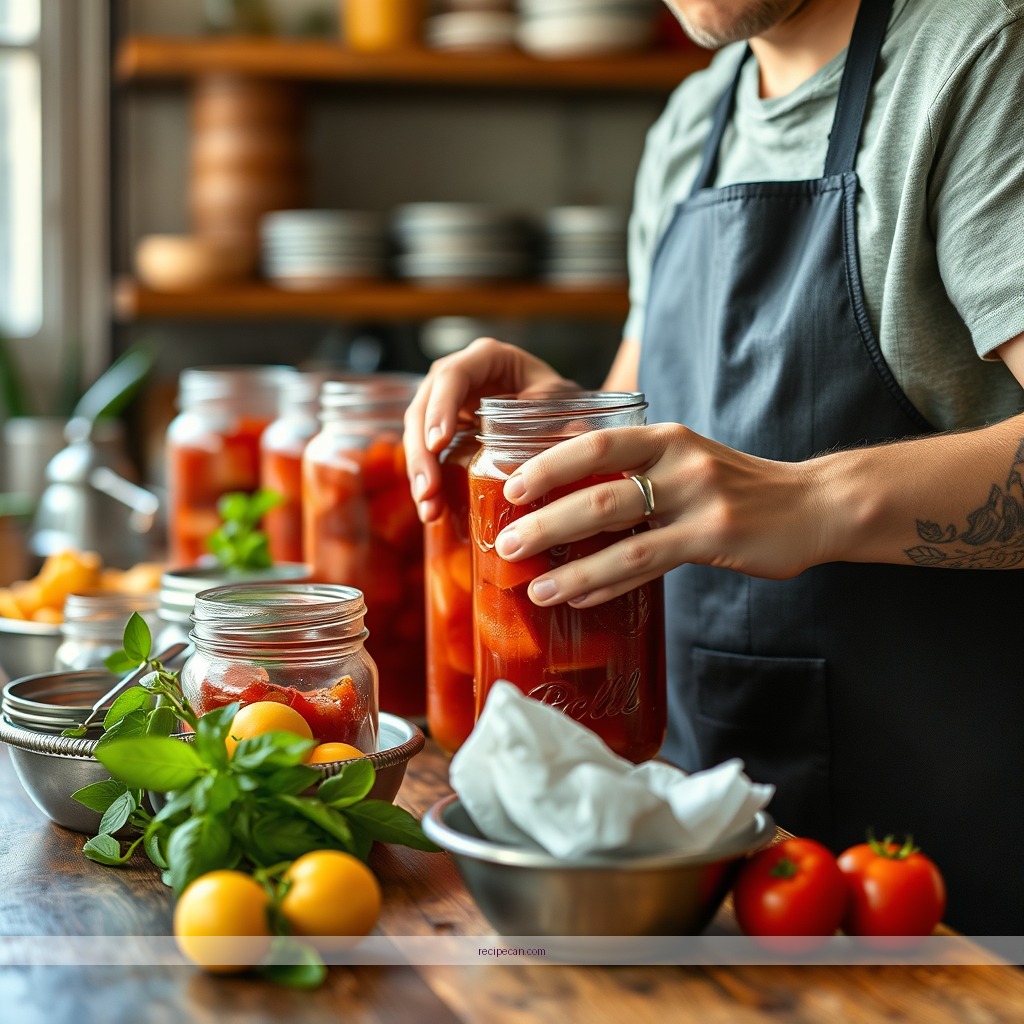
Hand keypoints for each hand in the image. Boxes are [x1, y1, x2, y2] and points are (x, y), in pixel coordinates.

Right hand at [403, 337, 576, 521]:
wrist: (558, 409)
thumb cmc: (557, 395)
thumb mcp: (559, 398)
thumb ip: (554, 415)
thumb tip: (560, 448)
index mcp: (486, 357)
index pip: (452, 376)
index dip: (441, 408)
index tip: (438, 443)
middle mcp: (458, 377)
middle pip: (424, 408)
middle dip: (422, 452)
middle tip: (428, 489)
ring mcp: (447, 404)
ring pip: (418, 434)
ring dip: (420, 472)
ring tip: (429, 509)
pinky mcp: (445, 430)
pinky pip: (427, 454)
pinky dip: (429, 481)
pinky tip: (432, 509)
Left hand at [492, 422, 832, 606]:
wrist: (813, 503)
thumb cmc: (737, 486)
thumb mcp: (687, 461)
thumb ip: (637, 473)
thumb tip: (568, 502)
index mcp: (665, 436)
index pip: (595, 444)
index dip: (549, 465)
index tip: (510, 487)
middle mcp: (680, 462)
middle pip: (598, 493)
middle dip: (545, 521)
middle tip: (505, 543)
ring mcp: (700, 502)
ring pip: (621, 535)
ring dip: (571, 566)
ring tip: (534, 587)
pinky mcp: (715, 539)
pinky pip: (649, 565)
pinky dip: (609, 582)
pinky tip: (580, 598)